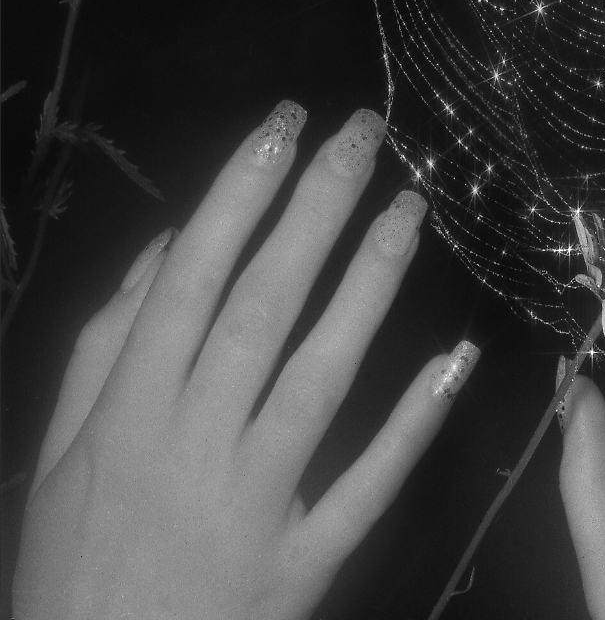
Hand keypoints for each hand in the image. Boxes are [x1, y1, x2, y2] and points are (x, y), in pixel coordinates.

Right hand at [13, 103, 477, 619]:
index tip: (283, 123)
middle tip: (364, 133)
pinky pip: (366, 486)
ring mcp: (249, 508)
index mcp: (126, 417)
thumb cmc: (73, 569)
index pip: (190, 279)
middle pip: (261, 307)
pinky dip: (413, 422)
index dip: (239, 194)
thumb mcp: (60, 456)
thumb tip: (163, 244)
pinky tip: (457, 358)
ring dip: (369, 287)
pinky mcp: (299, 567)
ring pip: (318, 379)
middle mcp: (188, 449)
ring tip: (410, 209)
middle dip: (315, 210)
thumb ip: (106, 348)